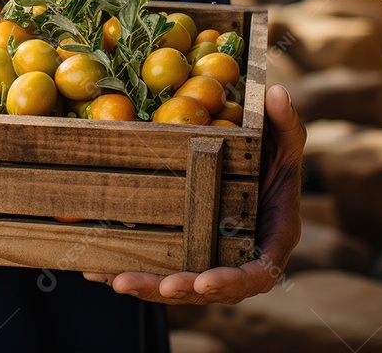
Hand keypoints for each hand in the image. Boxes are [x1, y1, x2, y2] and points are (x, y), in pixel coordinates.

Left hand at [84, 84, 304, 304]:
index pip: (255, 274)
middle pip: (210, 288)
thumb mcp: (283, 141)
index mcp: (270, 242)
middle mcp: (238, 259)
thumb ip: (286, 123)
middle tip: (158, 287)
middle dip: (181, 289)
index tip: (205, 282)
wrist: (251, 169)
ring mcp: (208, 260)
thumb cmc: (273, 157)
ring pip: (178, 285)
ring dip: (148, 287)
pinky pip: (156, 268)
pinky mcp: (182, 254)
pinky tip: (95, 270)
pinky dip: (127, 270)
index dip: (231, 283)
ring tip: (115, 281)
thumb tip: (277, 91)